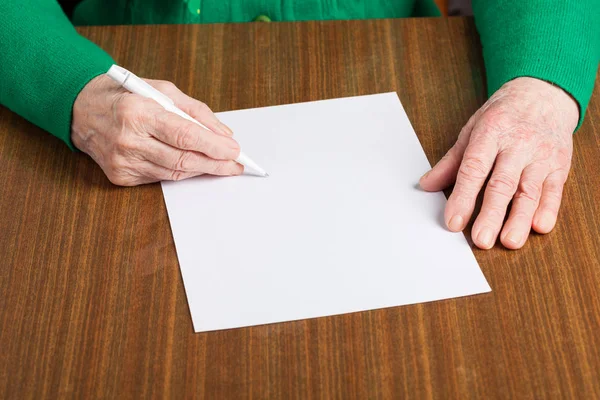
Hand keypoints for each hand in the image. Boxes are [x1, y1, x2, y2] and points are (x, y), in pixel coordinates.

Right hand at [71, 74, 242, 185]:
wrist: (81, 108)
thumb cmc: (125, 96)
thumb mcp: (162, 90)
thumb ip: (195, 111)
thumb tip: (223, 134)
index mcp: (138, 112)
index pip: (185, 136)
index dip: (213, 146)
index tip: (234, 151)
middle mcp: (128, 139)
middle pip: (182, 159)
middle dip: (214, 164)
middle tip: (235, 165)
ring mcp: (122, 161)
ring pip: (174, 172)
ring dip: (201, 170)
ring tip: (220, 165)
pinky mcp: (120, 176)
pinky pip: (160, 177)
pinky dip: (180, 172)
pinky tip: (192, 165)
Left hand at [420, 77, 578, 249]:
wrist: (543, 93)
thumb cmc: (503, 115)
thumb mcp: (472, 130)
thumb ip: (451, 162)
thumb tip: (426, 185)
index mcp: (491, 133)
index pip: (474, 168)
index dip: (463, 197)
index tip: (453, 221)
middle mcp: (517, 144)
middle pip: (502, 183)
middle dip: (491, 214)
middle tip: (481, 239)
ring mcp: (540, 155)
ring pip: (529, 190)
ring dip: (520, 218)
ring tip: (509, 241)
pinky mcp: (560, 165)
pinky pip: (554, 190)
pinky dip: (549, 209)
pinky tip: (540, 227)